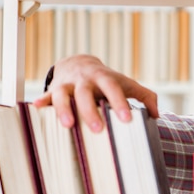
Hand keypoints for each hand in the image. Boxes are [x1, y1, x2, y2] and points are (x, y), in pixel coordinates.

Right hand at [33, 54, 158, 131]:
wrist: (81, 64)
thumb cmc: (109, 81)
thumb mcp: (128, 85)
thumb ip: (146, 97)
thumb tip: (157, 115)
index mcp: (105, 79)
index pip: (114, 90)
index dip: (120, 104)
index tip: (127, 120)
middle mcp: (84, 80)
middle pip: (86, 94)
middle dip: (91, 111)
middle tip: (98, 129)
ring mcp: (67, 84)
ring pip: (62, 94)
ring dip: (64, 109)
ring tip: (68, 125)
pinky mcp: (53, 90)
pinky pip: (46, 95)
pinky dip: (42, 101)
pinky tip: (36, 108)